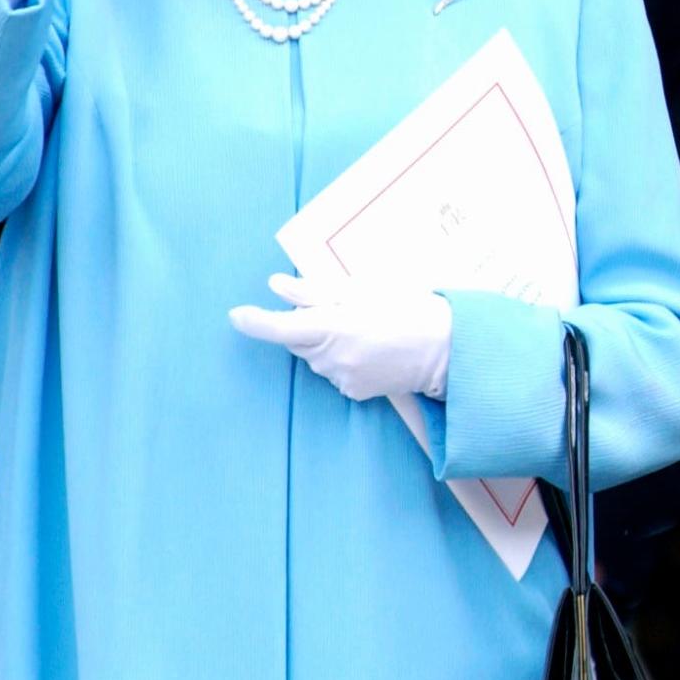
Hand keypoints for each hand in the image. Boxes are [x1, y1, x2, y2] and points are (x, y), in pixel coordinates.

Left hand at [229, 274, 451, 401]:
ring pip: (315, 356)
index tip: (235, 315)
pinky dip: (341, 359)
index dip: (254, 322)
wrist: (444, 347)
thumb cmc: (404, 308)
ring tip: (363, 329)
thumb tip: (274, 286)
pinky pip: (334, 372)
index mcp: (331, 327)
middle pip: (297, 340)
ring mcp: (342, 379)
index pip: (279, 328)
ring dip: (325, 342)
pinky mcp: (354, 393)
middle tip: (336, 308)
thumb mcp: (358, 290)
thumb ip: (313, 292)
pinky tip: (369, 349)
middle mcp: (331, 358)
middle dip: (305, 325)